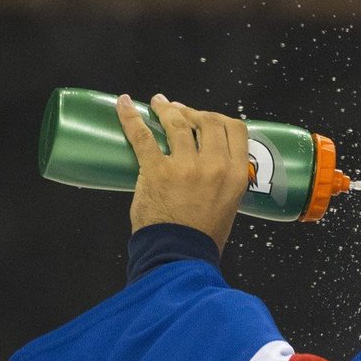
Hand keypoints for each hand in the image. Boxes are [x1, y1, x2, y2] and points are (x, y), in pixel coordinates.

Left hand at [115, 93, 249, 251]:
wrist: (180, 256)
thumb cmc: (203, 237)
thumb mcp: (228, 205)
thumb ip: (223, 182)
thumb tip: (207, 165)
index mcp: (236, 174)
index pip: (236, 129)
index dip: (220, 118)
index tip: (206, 119)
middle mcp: (215, 166)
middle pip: (208, 120)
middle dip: (193, 111)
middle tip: (180, 112)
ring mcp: (185, 167)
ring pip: (177, 122)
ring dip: (167, 108)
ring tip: (158, 103)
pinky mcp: (156, 171)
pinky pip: (142, 136)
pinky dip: (131, 117)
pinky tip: (124, 105)